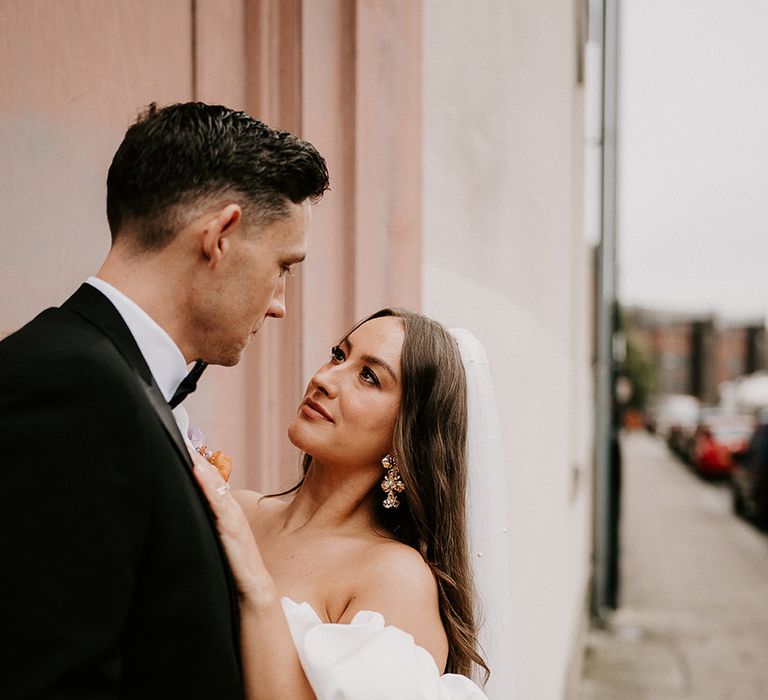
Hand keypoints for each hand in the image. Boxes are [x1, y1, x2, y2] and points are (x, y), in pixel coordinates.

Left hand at [191, 451, 277, 606]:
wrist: (256, 601)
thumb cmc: (234, 580)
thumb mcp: (218, 554)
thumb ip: (206, 538)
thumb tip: (185, 528)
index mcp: (226, 522)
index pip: (211, 489)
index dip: (198, 468)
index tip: (182, 447)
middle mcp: (231, 519)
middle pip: (214, 484)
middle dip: (198, 461)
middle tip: (180, 437)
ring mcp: (235, 526)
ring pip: (217, 491)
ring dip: (204, 469)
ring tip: (188, 448)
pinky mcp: (235, 537)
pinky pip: (221, 509)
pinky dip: (210, 489)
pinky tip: (199, 474)